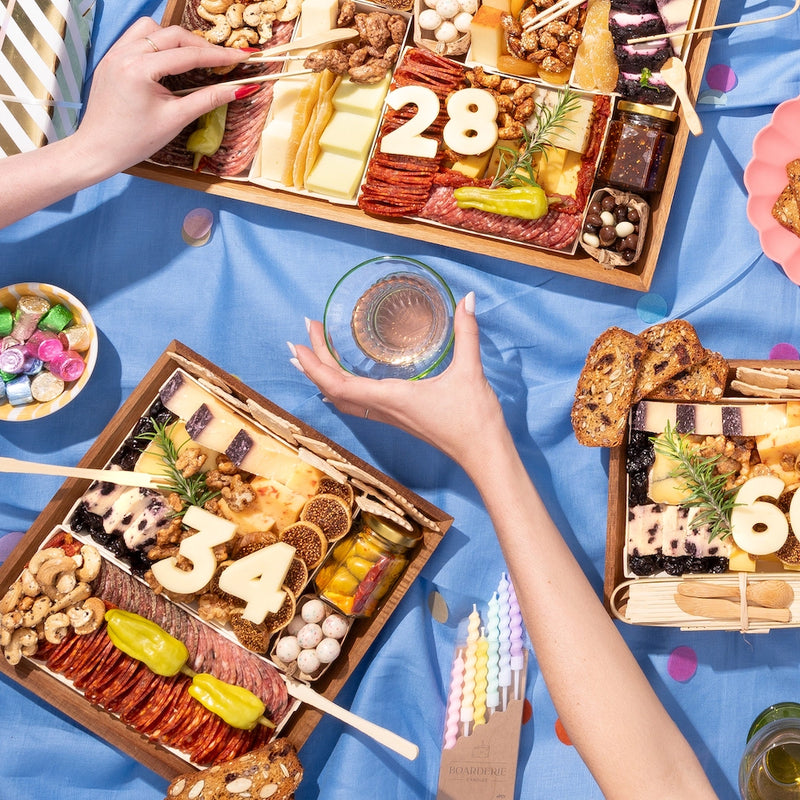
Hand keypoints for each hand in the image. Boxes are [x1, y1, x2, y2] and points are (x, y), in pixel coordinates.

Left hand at [72, 17, 250, 176]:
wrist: (98, 149)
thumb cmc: (136, 140)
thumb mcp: (176, 119)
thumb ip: (208, 100)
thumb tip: (239, 89)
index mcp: (140, 69)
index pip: (188, 55)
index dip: (219, 55)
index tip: (242, 56)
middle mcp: (124, 53)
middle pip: (172, 34)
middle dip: (201, 45)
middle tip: (223, 59)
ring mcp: (114, 53)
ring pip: (152, 28)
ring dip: (175, 38)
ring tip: (193, 56)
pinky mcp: (111, 58)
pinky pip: (137, 37)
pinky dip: (157, 42)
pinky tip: (167, 58)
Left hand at [291, 292, 508, 471]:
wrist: (482, 453)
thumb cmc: (473, 418)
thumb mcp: (470, 370)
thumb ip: (466, 332)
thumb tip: (467, 298)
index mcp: (391, 398)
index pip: (339, 385)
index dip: (315, 365)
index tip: (300, 342)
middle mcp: (383, 408)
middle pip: (333, 390)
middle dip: (314, 362)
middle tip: (305, 331)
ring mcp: (388, 415)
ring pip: (342, 399)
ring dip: (323, 376)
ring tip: (311, 352)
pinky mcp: (396, 416)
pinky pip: (356, 403)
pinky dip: (339, 387)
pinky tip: (338, 378)